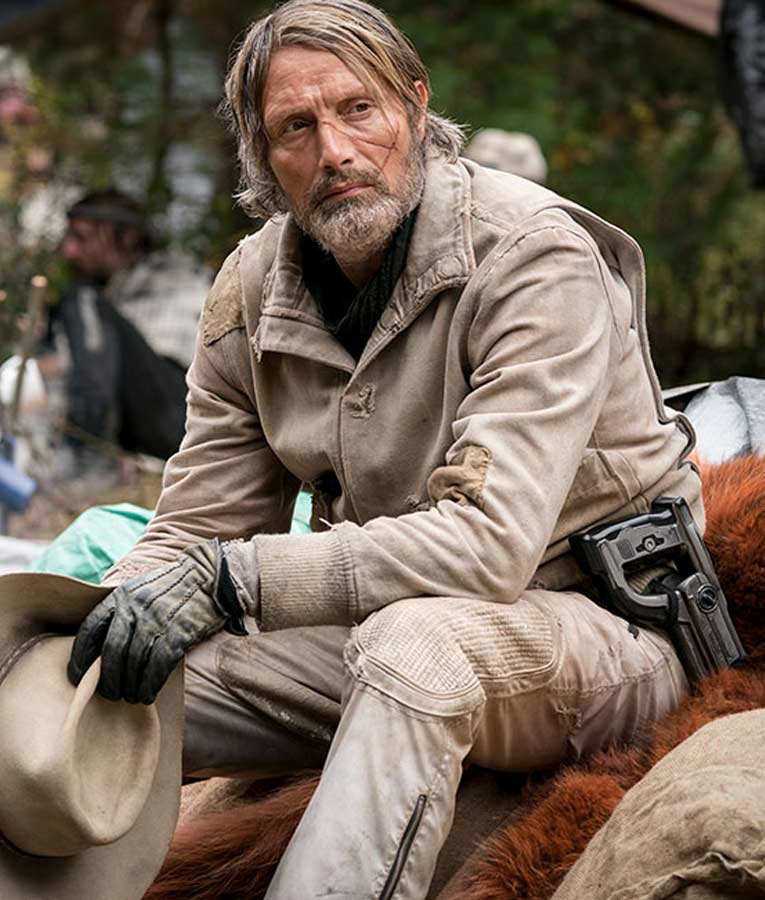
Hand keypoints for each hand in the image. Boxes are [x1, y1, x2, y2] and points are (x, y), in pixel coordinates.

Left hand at [67, 539, 246, 703]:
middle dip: (108, 679)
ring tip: (131, 697)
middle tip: (111, 694)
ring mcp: (157, 620)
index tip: (79, 677)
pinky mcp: (178, 633)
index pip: (90, 629)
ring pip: (133, 663)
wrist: (212, 575)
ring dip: (130, 686)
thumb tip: (104, 642)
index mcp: (122, 596)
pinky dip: (150, 684)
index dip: (80, 657)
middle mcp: (135, 608)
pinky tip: (149, 692)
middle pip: (111, 652)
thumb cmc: (176, 586)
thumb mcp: (142, 588)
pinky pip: (157, 666)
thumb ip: (123, 609)